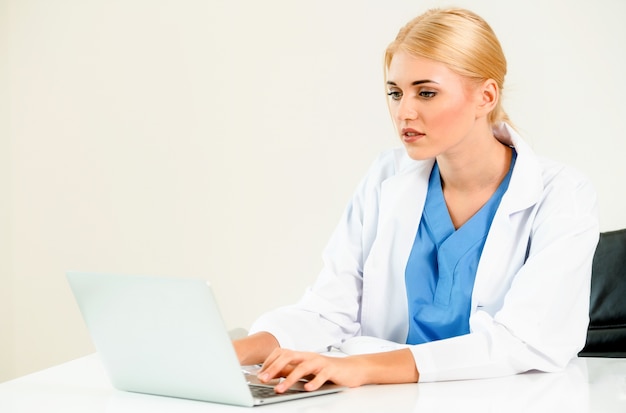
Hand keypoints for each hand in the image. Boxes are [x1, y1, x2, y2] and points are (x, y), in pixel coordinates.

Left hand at [257, 347, 418, 391]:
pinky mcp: (331, 370)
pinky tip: (308, 388)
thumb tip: (272, 375)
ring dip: (290, 378)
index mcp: (301, 355)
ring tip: (280, 389)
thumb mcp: (306, 370)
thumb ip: (291, 371)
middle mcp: (309, 356)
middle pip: (288, 357)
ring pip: (303, 367)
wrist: (352, 369)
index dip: (269, 362)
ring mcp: (320, 362)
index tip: (259, 374)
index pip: (281, 353)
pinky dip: (314, 382)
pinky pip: (322, 375)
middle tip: (263, 379)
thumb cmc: (327, 370)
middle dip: (274, 368)